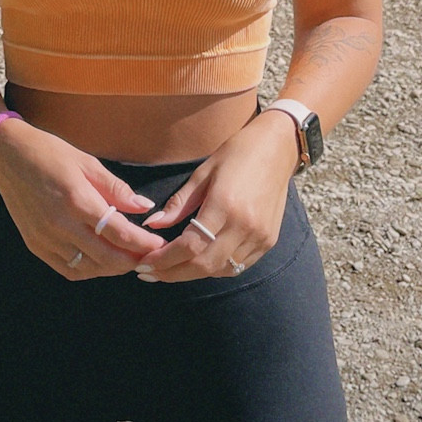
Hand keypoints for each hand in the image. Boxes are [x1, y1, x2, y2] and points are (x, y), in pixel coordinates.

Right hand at [0, 118, 169, 278]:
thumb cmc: (50, 154)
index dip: (142, 243)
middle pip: (106, 257)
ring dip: (112, 268)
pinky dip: (89, 270)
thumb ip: (116, 189)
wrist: (8, 157)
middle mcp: (60, 224)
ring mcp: (45, 238)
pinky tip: (100, 261)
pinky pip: (67, 269)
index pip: (118, 232)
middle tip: (148, 256)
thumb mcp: (87, 163)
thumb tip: (144, 206)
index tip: (157, 245)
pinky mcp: (35, 245)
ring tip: (127, 259)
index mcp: (77, 199)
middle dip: (132, 260)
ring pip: (88, 268)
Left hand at [134, 109, 299, 282]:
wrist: (278, 148)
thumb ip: (179, 203)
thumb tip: (152, 224)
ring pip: (221, 270)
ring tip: (170, 268)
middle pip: (204, 265)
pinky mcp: (269, 241)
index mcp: (225, 205)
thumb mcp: (202, 173)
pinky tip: (200, 261)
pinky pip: (238, 265)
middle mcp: (244, 226)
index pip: (189, 246)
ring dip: (193, 273)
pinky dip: (216, 268)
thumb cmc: (237, 154)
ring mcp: (260, 236)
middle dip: (173, 273)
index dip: (164, 260)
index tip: (144, 263)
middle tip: (150, 272)